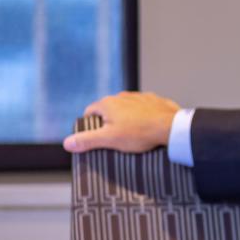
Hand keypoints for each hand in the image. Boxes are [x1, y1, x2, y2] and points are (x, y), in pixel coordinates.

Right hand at [62, 91, 180, 153]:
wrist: (171, 127)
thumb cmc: (140, 132)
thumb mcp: (109, 139)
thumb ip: (87, 140)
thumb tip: (68, 143)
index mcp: (108, 103)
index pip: (90, 112)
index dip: (90, 126)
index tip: (95, 137)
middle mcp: (122, 96)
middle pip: (109, 110)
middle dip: (109, 124)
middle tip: (115, 139)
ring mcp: (140, 97)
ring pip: (127, 109)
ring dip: (127, 120)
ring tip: (133, 136)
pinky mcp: (155, 101)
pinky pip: (144, 110)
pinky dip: (143, 117)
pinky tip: (147, 129)